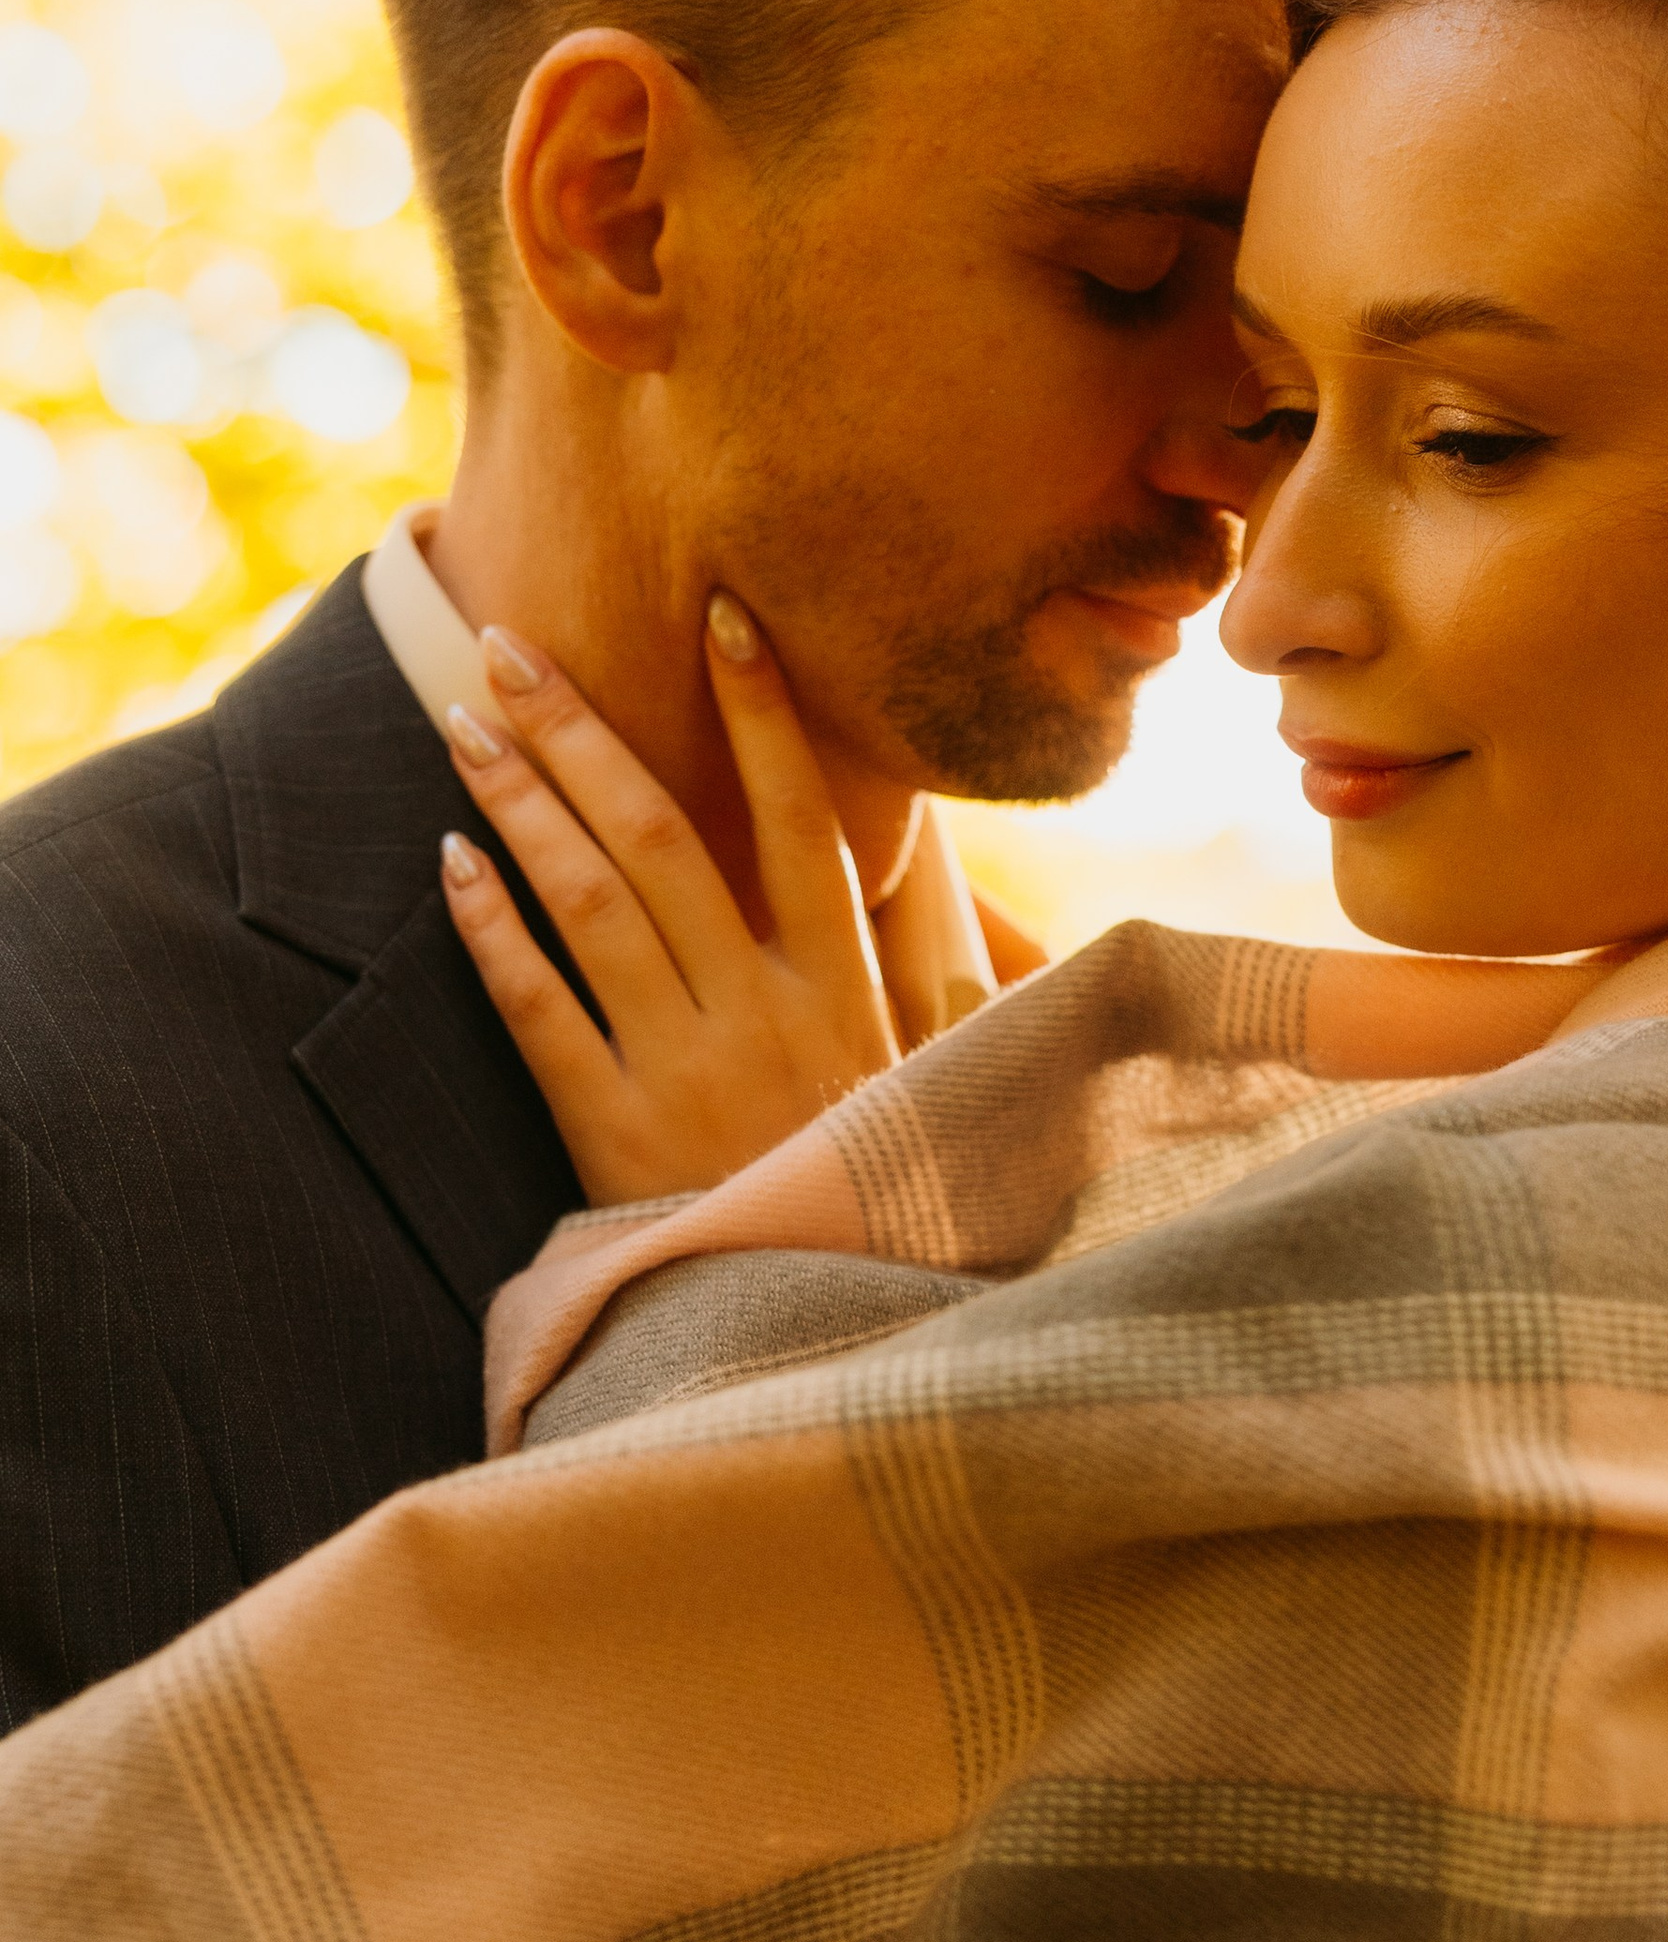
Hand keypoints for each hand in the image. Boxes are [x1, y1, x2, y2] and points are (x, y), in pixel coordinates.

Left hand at [440, 596, 898, 1204]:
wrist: (826, 1326)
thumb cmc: (885, 1190)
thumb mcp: (942, 1072)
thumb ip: (941, 959)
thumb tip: (936, 846)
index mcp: (847, 990)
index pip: (804, 822)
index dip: (763, 716)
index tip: (721, 614)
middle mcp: (765, 1017)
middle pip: (664, 840)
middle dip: (582, 732)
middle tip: (510, 645)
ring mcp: (684, 1075)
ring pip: (591, 907)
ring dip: (521, 804)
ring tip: (463, 724)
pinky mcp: (612, 1139)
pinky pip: (538, 1014)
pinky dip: (492, 933)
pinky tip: (450, 863)